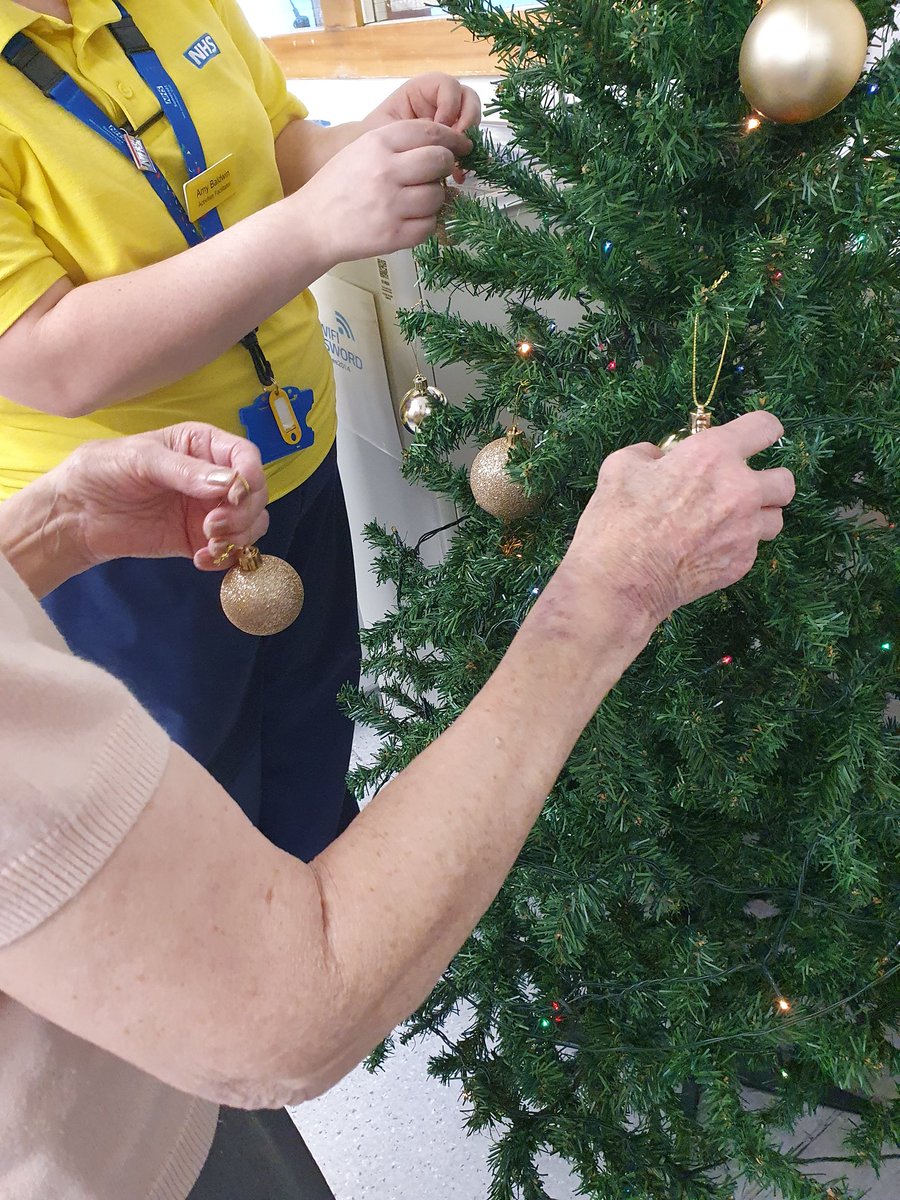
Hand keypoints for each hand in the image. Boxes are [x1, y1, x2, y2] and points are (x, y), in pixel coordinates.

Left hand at [56, 423, 268, 572]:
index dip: (249, 477)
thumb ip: (185, 471)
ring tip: (208, 546)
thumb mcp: (140, 459)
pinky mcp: (199, 540)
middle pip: (255, 494)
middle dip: (243, 513)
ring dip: (239, 538)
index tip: (234, 497)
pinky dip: (226, 559)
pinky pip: (230, 551)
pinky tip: (201, 560)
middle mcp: (213, 477)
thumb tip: (230, 483)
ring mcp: (208, 510)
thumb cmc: (103, 471)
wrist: (75, 514)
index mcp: (202, 445)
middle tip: (213, 528)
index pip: (246, 457)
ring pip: (251, 523)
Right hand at [296, 120, 472, 263]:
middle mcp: (385, 172)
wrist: (312, 225)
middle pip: (439, 161)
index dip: (452, 138)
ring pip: (437, 196)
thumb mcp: (362, 150)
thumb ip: (398, 144)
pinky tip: (410, 221)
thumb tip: (441, 145)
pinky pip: (429, 226)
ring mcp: (390, 206)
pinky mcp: (393, 236)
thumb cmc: (338, 186)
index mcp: (377, 144)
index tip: (462, 146)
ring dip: (434, 199)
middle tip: (439, 174)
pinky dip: (425, 224)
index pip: (429, 131)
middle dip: (446, 167)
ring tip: (415, 201)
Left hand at [361, 73, 480, 182]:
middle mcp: (438, 102)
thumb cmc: (373, 139)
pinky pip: (468, 144)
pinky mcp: (452, 143)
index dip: (450, 103)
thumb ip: (413, 129)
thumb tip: (442, 134)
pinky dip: (466, 158)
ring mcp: (448, 121)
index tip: (442, 125)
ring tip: (458, 160)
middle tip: (458, 144)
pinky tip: (457, 175)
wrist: (370, 162)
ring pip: (473, 120)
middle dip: (467, 121)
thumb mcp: (387, 130)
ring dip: (469, 140)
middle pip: (468, 98)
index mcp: (420, 90)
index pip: (447, 85)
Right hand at [568, 412, 794, 623]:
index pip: (764, 427)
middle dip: (767, 481)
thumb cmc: (617, 520)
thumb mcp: (621, 466)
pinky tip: (706, 550)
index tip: (753, 438)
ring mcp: (746, 531)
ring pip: (776, 518)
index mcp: (713, 455)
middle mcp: (741, 489)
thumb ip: (650, 454)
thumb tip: (661, 460)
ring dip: (757, 517)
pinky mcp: (741, 564)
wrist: (620, 583)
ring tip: (726, 523)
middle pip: (785, 480)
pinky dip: (736, 546)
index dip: (761, 429)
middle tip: (740, 488)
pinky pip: (753, 548)